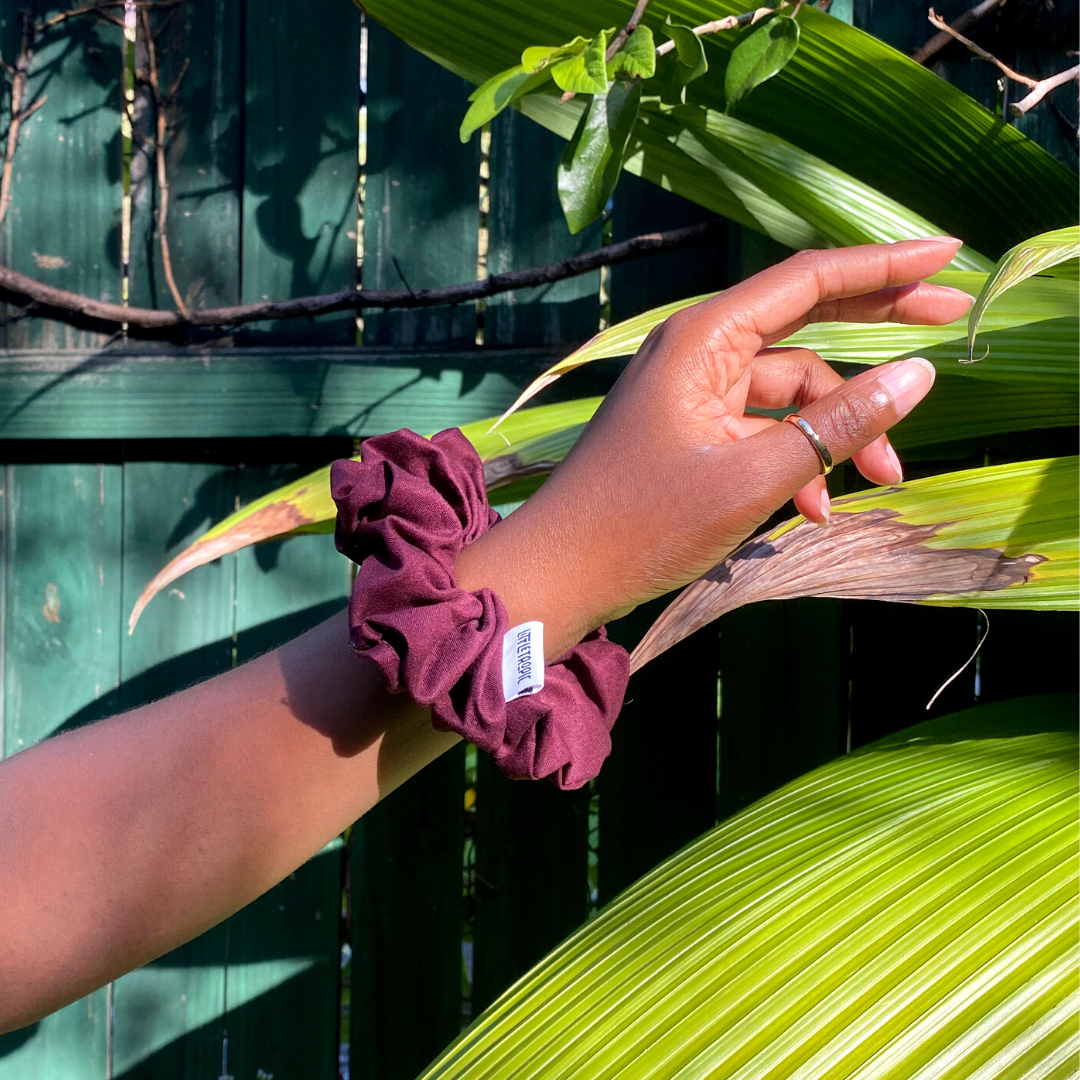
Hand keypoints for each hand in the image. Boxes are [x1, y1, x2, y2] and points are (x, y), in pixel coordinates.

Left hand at [457, 239, 971, 654]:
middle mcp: (698, 352)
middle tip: (956, 320)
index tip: (949, 252)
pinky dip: (794, 462)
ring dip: (836, 433)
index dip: (883, 265)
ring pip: (788, 392)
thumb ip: (836, 427)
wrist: (560, 573)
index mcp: (704, 339)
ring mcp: (693, 394)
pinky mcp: (691, 433)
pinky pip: (760, 430)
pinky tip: (814, 510)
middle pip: (805, 323)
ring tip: (880, 478)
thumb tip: (919, 376)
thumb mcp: (752, 477)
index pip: (809, 280)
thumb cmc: (642, 524)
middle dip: (878, 328)